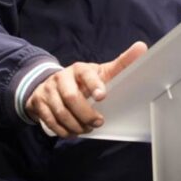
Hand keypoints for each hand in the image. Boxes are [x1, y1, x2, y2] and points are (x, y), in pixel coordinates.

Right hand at [25, 41, 146, 136]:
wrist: (49, 84)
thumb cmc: (82, 80)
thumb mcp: (100, 72)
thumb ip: (121, 63)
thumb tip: (142, 47)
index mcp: (79, 69)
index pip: (85, 75)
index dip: (94, 85)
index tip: (102, 96)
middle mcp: (61, 77)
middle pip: (71, 98)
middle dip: (86, 114)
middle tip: (98, 123)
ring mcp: (48, 91)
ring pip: (60, 112)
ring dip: (76, 125)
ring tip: (86, 129)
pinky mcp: (39, 103)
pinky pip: (50, 121)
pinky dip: (63, 130)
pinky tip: (72, 132)